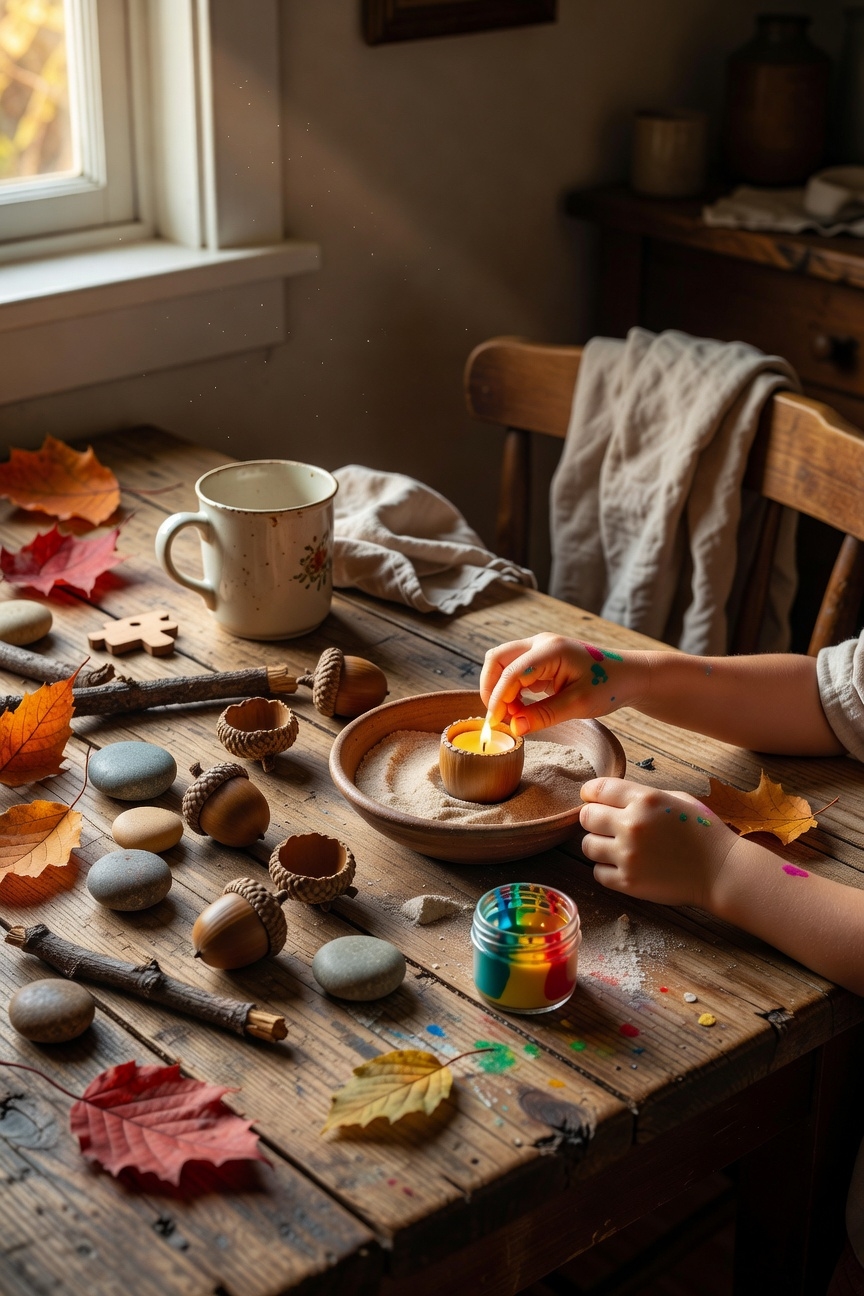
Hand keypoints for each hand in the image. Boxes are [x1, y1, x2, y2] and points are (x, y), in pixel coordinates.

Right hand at [480, 632, 641, 735]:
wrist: (629, 676)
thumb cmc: (609, 686)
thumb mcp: (579, 705)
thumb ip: (544, 715)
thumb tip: (514, 727)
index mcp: (551, 650)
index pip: (511, 671)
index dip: (499, 698)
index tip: (496, 723)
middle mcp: (540, 644)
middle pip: (498, 659)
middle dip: (491, 688)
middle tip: (499, 718)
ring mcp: (539, 650)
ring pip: (503, 664)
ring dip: (500, 689)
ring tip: (513, 716)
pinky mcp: (540, 660)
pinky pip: (514, 672)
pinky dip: (510, 690)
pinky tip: (520, 710)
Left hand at [579, 777, 739, 907]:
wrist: (721, 870)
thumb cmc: (702, 832)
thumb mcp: (676, 799)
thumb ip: (642, 796)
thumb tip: (612, 798)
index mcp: (644, 799)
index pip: (597, 789)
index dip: (591, 793)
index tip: (592, 799)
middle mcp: (632, 825)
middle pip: (586, 817)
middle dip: (594, 819)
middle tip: (606, 825)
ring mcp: (628, 856)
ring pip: (587, 846)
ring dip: (598, 845)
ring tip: (616, 847)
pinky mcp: (628, 882)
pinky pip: (598, 872)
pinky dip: (606, 869)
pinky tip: (624, 865)